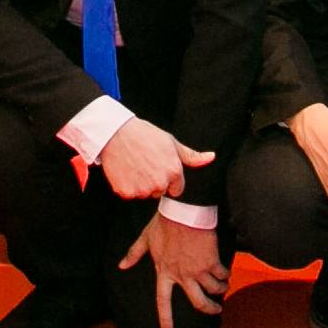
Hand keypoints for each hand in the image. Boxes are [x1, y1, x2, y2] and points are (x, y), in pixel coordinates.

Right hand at [94, 116, 211, 204]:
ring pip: (144, 193)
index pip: (177, 189)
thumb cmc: (144, 134)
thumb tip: (211, 158)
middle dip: (154, 181)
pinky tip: (125, 169)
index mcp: (174, 172)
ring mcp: (142, 189)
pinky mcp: (126, 192)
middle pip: (160, 191)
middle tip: (145, 163)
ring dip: (140, 184)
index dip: (168, 178)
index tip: (158, 166)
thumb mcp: (171, 142)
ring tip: (135, 164)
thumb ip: (191, 156)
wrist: (115, 132)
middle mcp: (160, 183)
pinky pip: (129, 194)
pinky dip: (126, 185)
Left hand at [119, 211, 227, 325]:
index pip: (163, 301)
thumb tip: (121, 266)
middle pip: (198, 302)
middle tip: (216, 310)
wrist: (184, 212)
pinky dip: (226, 275)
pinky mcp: (211, 261)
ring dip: (221, 290)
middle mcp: (181, 275)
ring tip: (224, 287)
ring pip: (213, 290)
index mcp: (164, 272)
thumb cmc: (164, 223)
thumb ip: (134, 254)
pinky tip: (227, 273)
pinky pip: (222, 275)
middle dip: (209, 309)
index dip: (165, 319)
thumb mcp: (146, 239)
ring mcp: (197, 270)